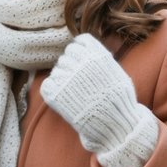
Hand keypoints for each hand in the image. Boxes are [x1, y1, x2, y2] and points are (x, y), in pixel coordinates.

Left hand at [41, 34, 156, 166]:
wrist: (115, 124)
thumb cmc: (118, 101)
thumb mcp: (116, 73)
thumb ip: (101, 60)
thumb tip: (87, 52)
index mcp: (96, 54)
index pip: (79, 42)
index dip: (81, 52)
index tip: (84, 63)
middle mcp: (80, 62)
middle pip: (67, 56)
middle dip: (72, 67)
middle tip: (81, 83)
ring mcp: (67, 77)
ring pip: (57, 70)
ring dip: (64, 79)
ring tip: (76, 94)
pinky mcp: (55, 93)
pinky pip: (47, 84)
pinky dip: (53, 90)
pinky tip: (65, 99)